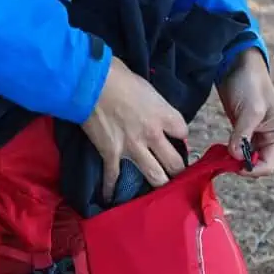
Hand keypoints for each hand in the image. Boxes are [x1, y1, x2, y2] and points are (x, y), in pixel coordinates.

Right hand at [81, 57, 188, 200]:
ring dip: (158, 183)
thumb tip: (150, 107)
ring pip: (155, 176)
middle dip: (177, 169)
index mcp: (163, 114)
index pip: (183, 131)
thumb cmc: (117, 75)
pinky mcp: (111, 154)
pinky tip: (110, 198)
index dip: (180, 134)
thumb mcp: (145, 86)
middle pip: (175, 162)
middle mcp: (153, 135)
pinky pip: (113, 177)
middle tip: (176, 173)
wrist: (90, 83)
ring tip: (160, 192)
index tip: (175, 136)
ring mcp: (132, 148)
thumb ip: (152, 103)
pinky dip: (111, 188)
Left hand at [217, 48, 273, 176]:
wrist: (238, 65)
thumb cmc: (250, 83)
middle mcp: (272, 139)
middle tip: (223, 159)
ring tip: (220, 154)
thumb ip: (243, 135)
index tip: (232, 164)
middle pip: (257, 165)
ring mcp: (258, 137)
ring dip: (234, 160)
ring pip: (247, 160)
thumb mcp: (250, 110)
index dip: (251, 169)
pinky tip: (220, 149)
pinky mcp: (246, 133)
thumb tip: (235, 156)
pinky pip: (240, 151)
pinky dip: (230, 153)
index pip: (268, 165)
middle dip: (241, 165)